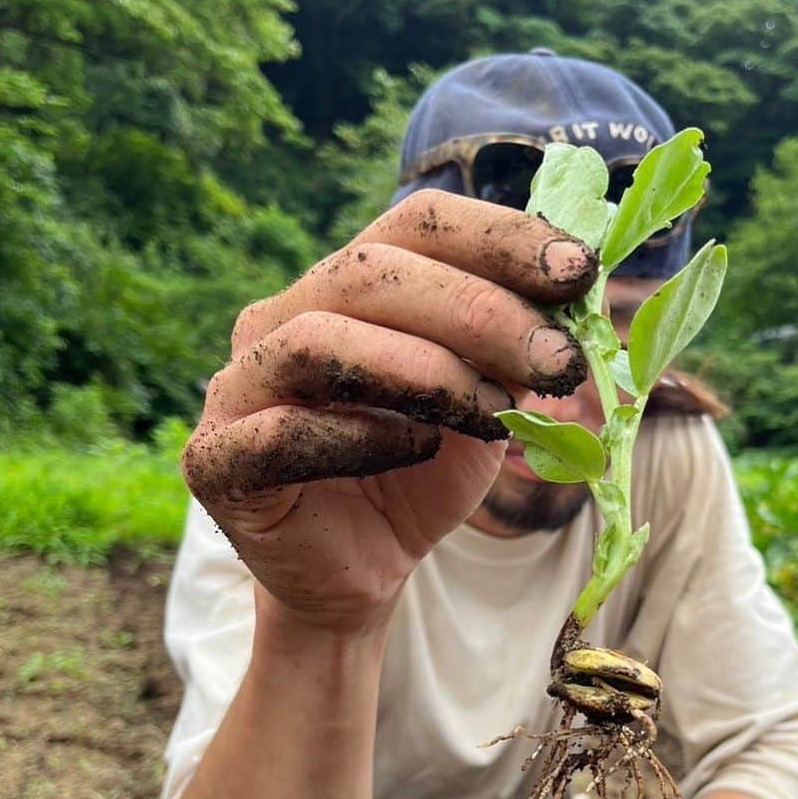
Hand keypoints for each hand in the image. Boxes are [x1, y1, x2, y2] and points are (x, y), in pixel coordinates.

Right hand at [181, 191, 595, 632]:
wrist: (359, 573)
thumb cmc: (419, 474)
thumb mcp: (488, 403)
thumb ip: (515, 350)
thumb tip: (578, 300)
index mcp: (346, 287)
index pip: (416, 225)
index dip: (500, 237)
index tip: (581, 272)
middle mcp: (281, 317)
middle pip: (370, 270)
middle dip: (480, 311)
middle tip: (560, 360)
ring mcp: (238, 385)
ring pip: (318, 340)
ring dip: (425, 371)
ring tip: (496, 415)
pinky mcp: (216, 459)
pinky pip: (282, 433)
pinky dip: (361, 438)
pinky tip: (417, 450)